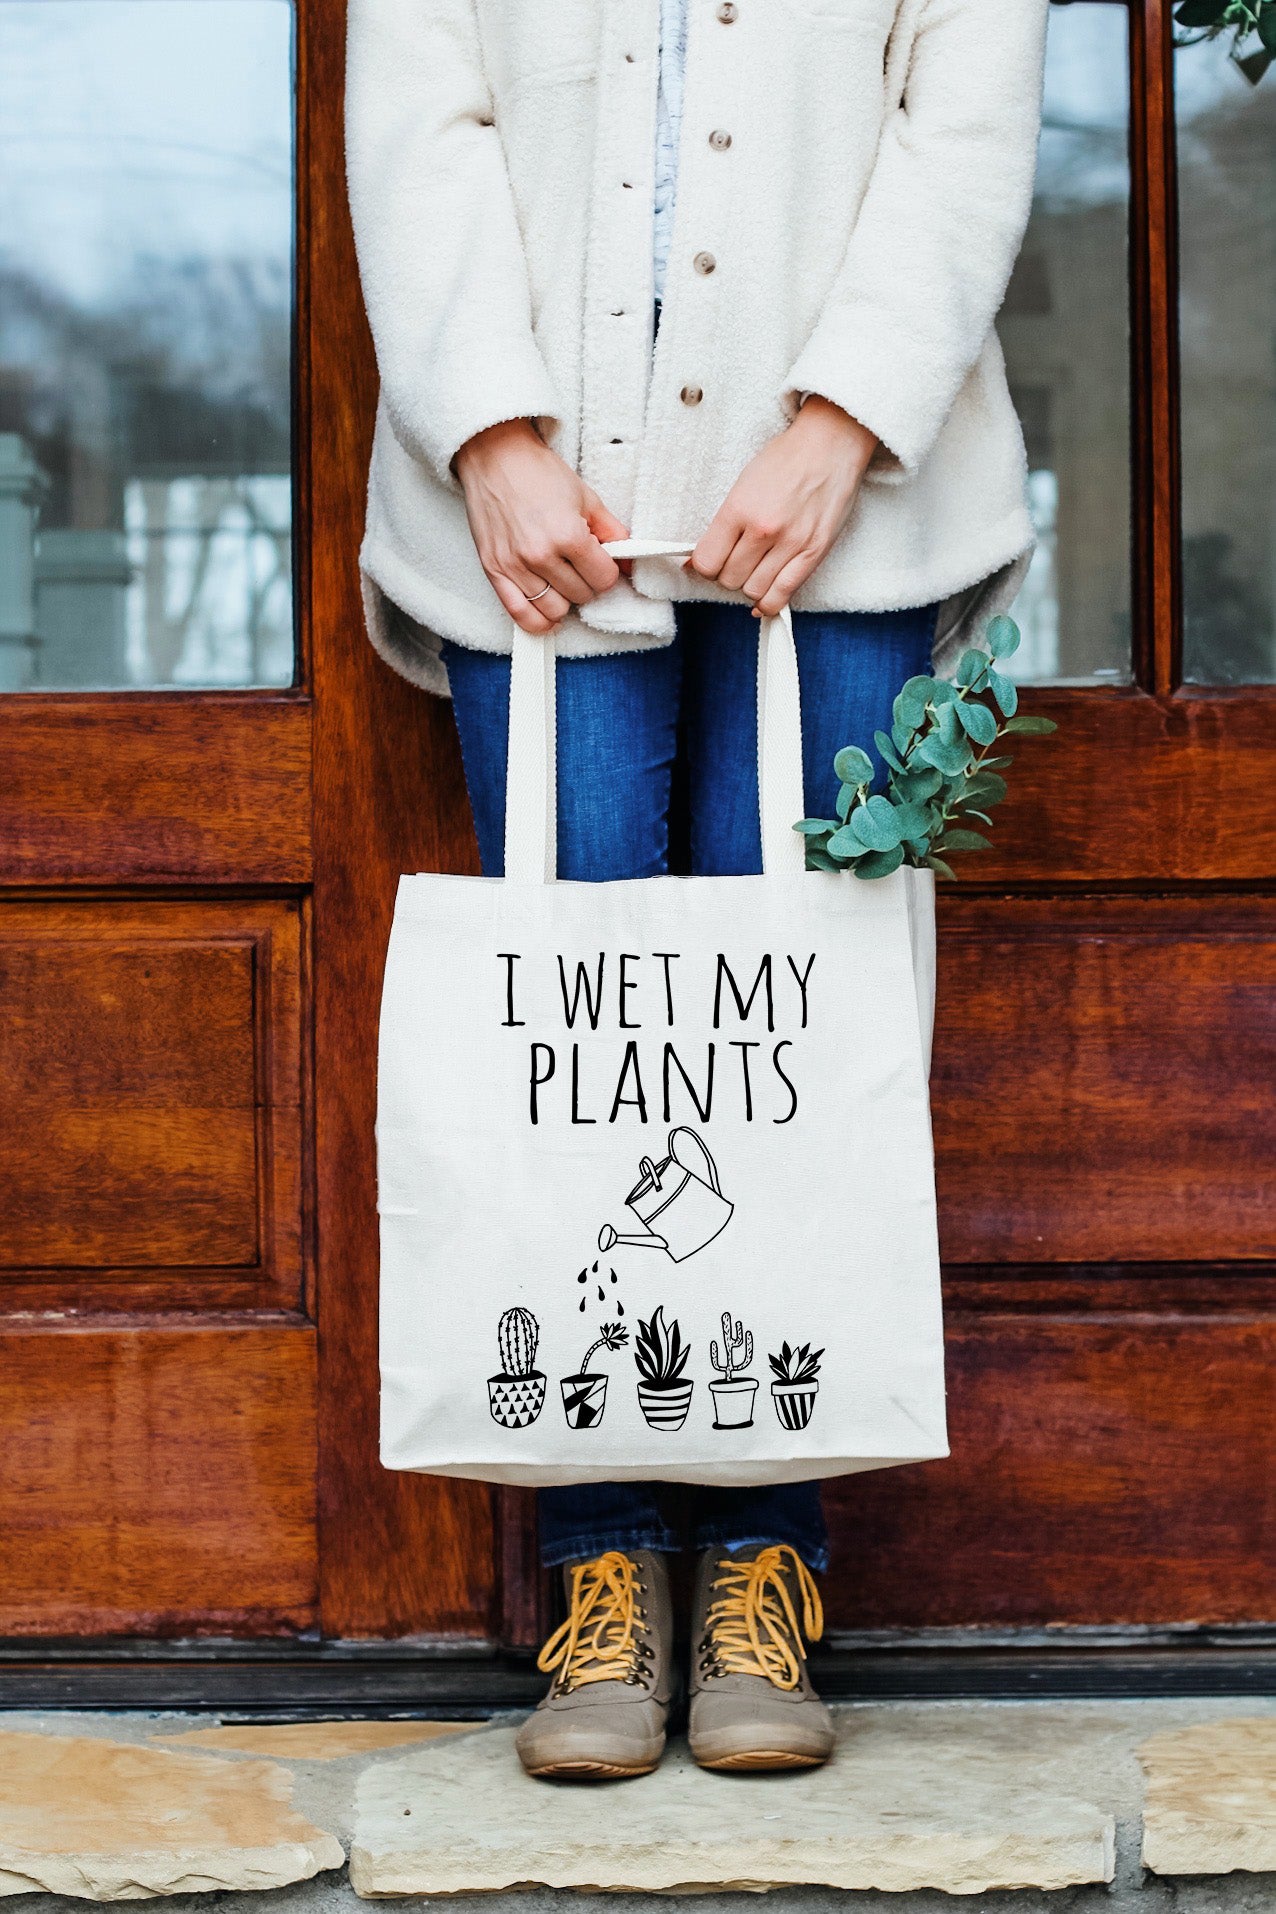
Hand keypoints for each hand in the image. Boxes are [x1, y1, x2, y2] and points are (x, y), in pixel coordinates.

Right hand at [454, 420, 626, 633]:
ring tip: (562, 581)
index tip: (601, 562)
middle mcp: (541, 555)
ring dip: (565, 600)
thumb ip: (613, 533)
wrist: (494, 457)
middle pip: (581, 596)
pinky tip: (549, 617)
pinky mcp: (494, 571)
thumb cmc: (538, 473)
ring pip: (555, 610)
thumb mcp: (586, 497)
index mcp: (568, 534)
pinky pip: (520, 615)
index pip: (604, 579)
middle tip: (579, 565)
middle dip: (587, 583)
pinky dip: (538, 622)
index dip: (608, 571)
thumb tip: (628, 563)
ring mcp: (515, 566)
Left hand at [689, 397, 878, 616]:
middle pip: (729, 579)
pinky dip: (769, 603)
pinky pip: (783, 595)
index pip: (707, 562)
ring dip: (748, 586)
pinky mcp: (814, 553)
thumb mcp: (744, 484)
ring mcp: (791, 543)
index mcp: (739, 508)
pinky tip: (763, 598)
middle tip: (736, 562)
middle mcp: (763, 530)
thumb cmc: (786, 460)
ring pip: (754, 591)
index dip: (704, 566)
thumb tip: (697, 562)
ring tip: (754, 571)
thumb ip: (723, 524)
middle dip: (727, 575)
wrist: (830, 444)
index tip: (711, 561)